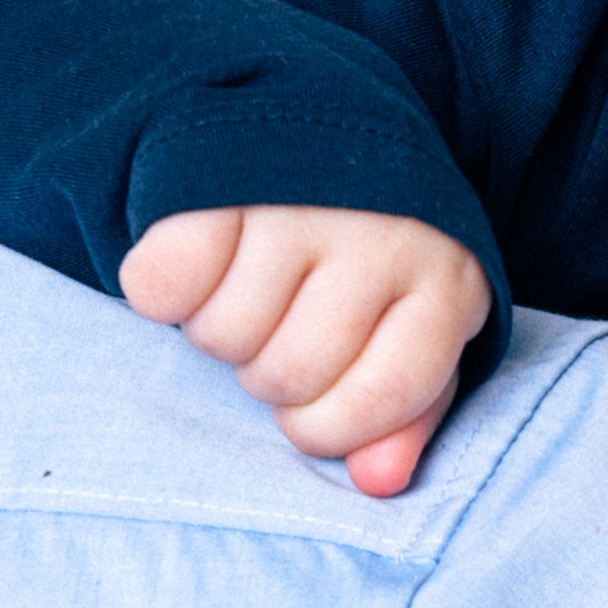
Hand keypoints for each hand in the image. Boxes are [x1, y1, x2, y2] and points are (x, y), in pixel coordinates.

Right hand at [120, 206, 491, 496]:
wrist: (322, 127)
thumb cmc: (370, 263)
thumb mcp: (411, 333)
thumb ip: (401, 414)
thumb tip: (377, 481)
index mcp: (446, 281)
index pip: (382, 397)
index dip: (333, 425)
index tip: (320, 405)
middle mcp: (381, 234)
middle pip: (291, 374)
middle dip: (270, 374)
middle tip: (279, 325)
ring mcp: (300, 202)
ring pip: (223, 335)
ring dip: (218, 330)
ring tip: (246, 287)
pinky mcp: (218, 178)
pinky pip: (162, 283)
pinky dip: (162, 292)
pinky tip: (201, 264)